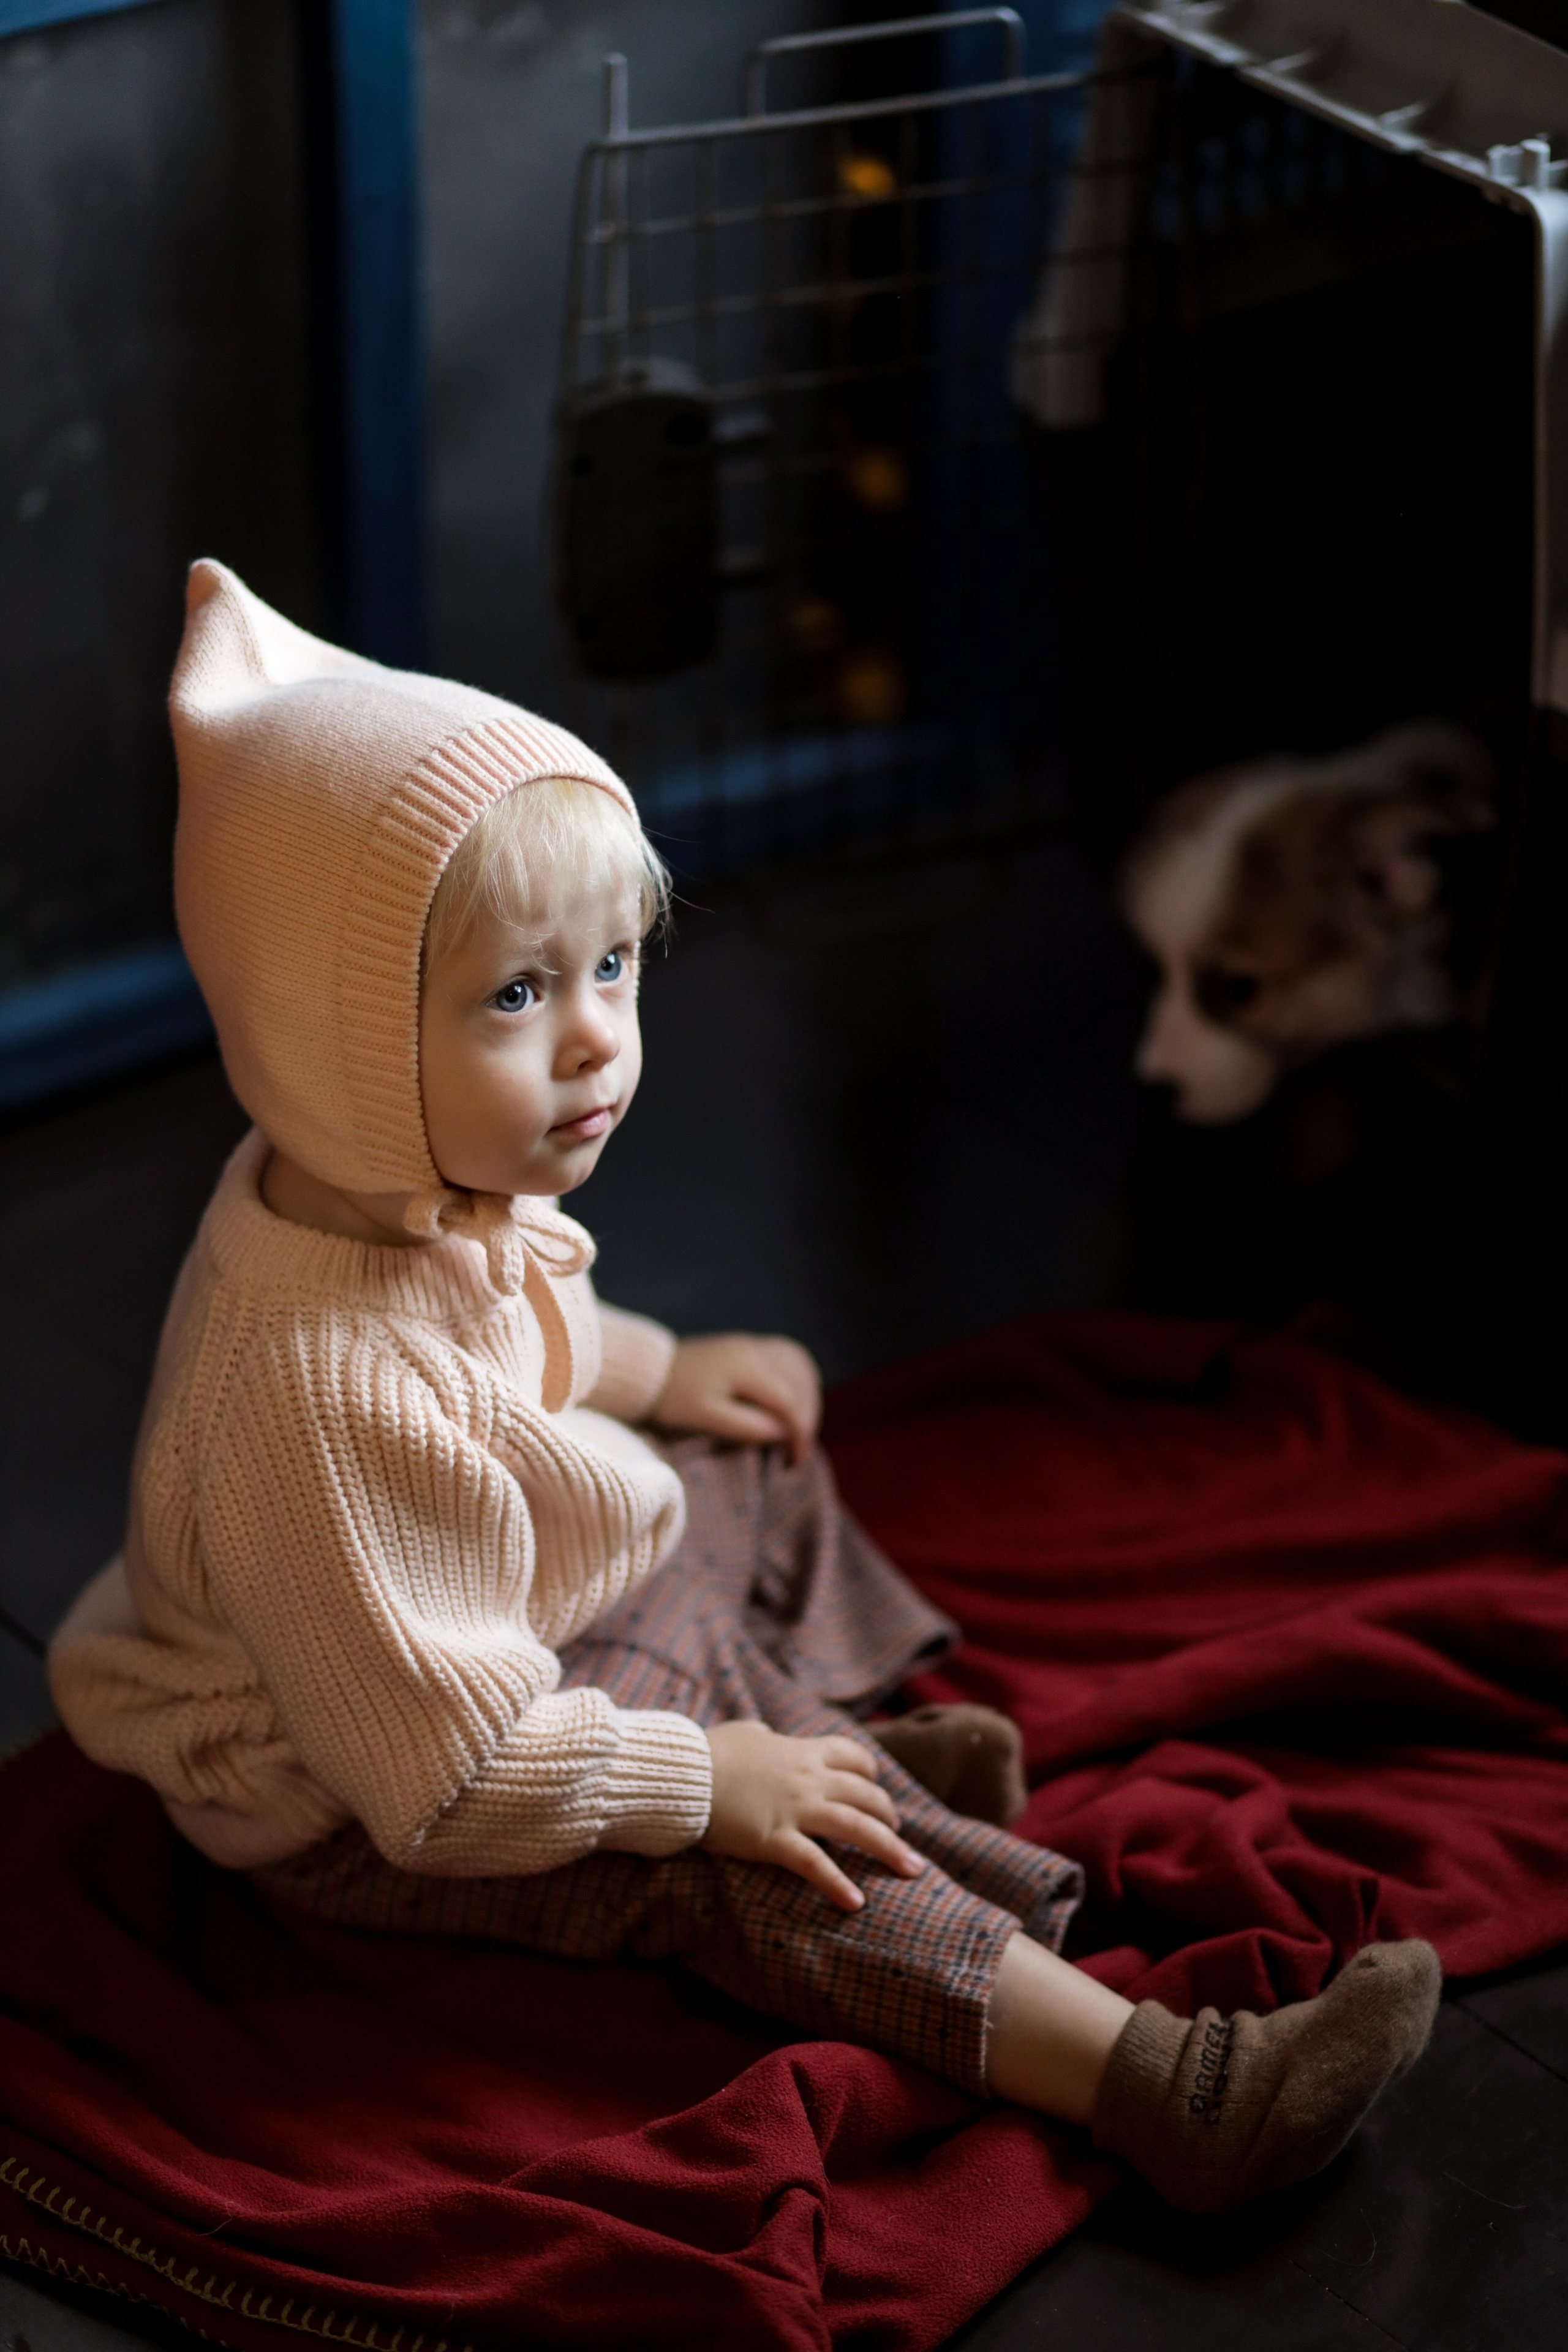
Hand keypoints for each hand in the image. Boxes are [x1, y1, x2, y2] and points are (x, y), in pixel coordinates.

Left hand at [653, 1333, 821, 1462]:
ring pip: (800, 1365)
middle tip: (798, 1449)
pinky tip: (792, 1398)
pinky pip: (788, 1355)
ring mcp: (752, 1343)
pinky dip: (798, 1377)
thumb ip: (747, 1425)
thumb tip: (783, 1433)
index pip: (788, 1400)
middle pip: (800, 1382)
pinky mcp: (748, 1345)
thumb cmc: (673, 1397)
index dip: (799, 1432)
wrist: (647, 1370)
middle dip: (806, 1417)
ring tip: (798, 1426)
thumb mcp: (705, 1418)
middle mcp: (755, 1349)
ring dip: (807, 1395)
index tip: (796, 1459)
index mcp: (745, 1367)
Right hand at [702, 1720, 925, 1910]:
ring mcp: (795, 1810)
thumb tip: (764, 1733)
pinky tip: (856, 1903)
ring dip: (889, 1848)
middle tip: (901, 1836)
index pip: (853, 1757)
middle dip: (890, 1817)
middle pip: (865, 1796)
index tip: (878, 1789)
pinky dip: (838, 1885)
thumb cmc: (707, 1753)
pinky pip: (815, 1865)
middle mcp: (807, 1779)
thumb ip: (760, 1735)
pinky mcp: (775, 1840)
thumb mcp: (741, 1734)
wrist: (680, 1775)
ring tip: (912, 1868)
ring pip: (856, 1828)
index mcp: (801, 1751)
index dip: (872, 1774)